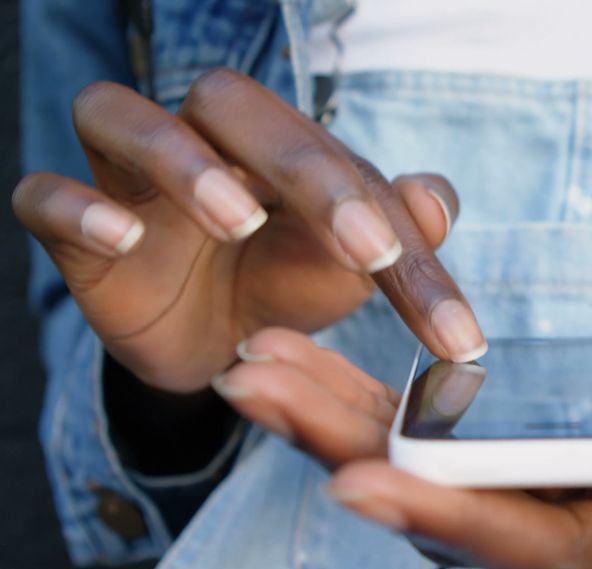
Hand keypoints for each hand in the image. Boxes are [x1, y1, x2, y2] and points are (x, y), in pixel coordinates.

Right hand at [12, 68, 485, 392]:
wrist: (208, 347)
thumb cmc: (283, 287)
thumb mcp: (346, 272)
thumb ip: (398, 238)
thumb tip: (435, 199)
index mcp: (278, 146)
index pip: (343, 163)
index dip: (405, 244)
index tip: (452, 328)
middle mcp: (202, 142)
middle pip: (233, 105)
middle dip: (308, 171)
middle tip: (368, 249)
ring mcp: (128, 180)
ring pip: (122, 118)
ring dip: (184, 163)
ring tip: (241, 221)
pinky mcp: (74, 233)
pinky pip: (47, 195)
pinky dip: (77, 210)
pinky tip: (124, 240)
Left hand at [218, 309, 591, 567]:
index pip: (526, 544)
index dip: (449, 517)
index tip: (362, 481)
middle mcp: (548, 537)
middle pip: (436, 512)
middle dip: (346, 455)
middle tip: (258, 396)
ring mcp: (506, 497)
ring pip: (405, 472)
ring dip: (324, 423)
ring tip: (250, 370)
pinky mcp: (484, 454)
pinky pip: (408, 433)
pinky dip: (349, 399)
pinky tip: (289, 359)